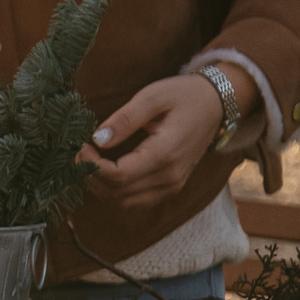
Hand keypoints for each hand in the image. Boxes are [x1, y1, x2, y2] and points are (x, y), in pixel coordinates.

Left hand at [78, 68, 252, 203]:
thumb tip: (97, 139)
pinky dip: (117, 192)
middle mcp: (169, 177)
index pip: (118, 177)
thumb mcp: (152, 96)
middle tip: (83, 152)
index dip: (91, 165)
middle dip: (92, 177)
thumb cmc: (184, 95)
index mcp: (164, 154)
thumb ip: (124, 119)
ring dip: (102, 187)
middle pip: (117, 194)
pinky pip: (137, 202)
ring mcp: (172, 186)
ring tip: (93, 160)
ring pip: (125, 203)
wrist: (216, 105)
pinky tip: (109, 170)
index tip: (82, 145)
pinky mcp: (171, 187)